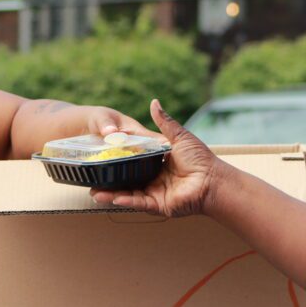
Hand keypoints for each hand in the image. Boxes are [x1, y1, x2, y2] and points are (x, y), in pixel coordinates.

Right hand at [91, 99, 224, 216]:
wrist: (212, 181)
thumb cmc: (200, 159)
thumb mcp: (179, 136)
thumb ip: (164, 122)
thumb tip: (154, 102)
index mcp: (159, 162)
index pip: (135, 160)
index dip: (120, 158)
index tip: (103, 155)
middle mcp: (155, 178)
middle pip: (128, 179)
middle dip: (110, 179)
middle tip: (92, 175)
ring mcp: (155, 192)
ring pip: (128, 193)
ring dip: (111, 192)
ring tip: (93, 191)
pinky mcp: (158, 204)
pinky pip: (137, 202)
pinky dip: (123, 200)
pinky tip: (108, 197)